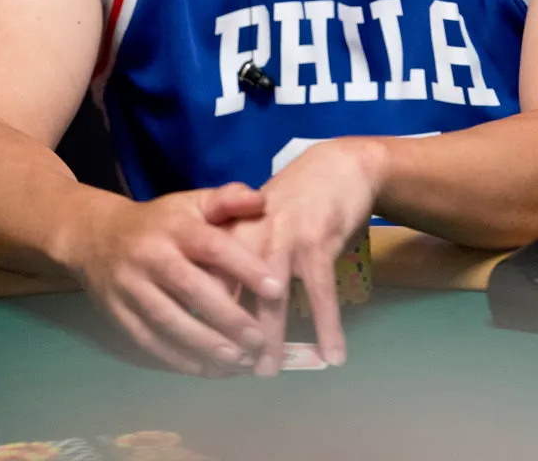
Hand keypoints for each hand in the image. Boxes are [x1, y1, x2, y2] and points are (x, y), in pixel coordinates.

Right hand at [65, 182, 282, 376]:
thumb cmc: (159, 222)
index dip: (244, 267)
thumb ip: (227, 200)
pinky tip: (207, 369)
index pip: (213, 246)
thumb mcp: (191, 202)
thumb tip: (261, 202)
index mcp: (175, 227)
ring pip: (169, 321)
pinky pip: (150, 341)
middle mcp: (151, 256)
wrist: (96, 236)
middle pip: (191, 289)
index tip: (275, 289)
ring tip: (239, 361)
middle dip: (228, 317)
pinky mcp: (119, 314)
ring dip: (205, 345)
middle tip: (259, 340)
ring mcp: (131, 288)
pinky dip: (179, 359)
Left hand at [219, 137, 386, 376]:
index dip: (201, 316)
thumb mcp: (259, 221)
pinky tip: (332, 355)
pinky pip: (320, 293)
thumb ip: (240, 258)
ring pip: (271, 298)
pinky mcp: (316, 240)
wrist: (338, 166)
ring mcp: (283, 237)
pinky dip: (326, 327)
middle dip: (227, 335)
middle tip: (228, 371)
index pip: (205, 279)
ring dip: (270, 339)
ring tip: (268, 371)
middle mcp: (250, 234)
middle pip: (231, 292)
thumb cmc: (296, 200)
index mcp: (231, 230)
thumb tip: (222, 309)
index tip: (200, 352)